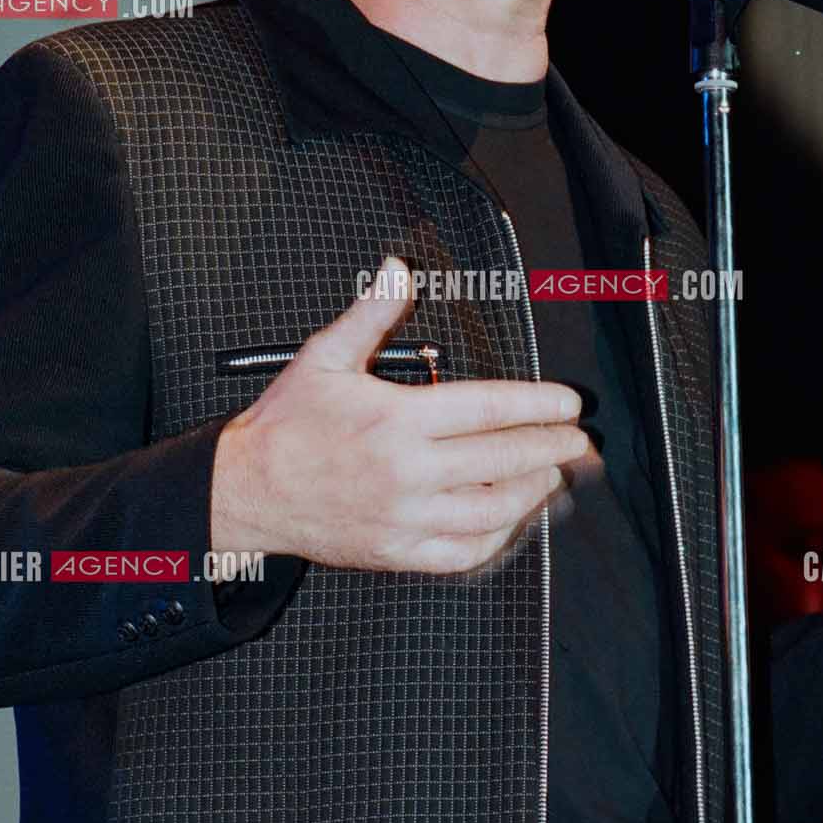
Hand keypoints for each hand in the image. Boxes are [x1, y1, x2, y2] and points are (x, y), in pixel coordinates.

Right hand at [210, 259, 591, 571]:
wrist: (245, 492)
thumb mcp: (323, 358)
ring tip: (550, 475)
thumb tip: (397, 268)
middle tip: (576, 440)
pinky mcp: (397, 553)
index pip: (489, 408)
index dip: (538, 405)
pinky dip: (497, 538)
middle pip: (503, 460)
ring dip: (533, 492)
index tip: (568, 403)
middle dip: (551, 448)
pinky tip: (511, 520)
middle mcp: (407, 472)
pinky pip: (463, 553)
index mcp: (397, 420)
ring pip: (492, 511)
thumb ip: (370, 314)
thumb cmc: (285, 426)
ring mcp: (405, 518)